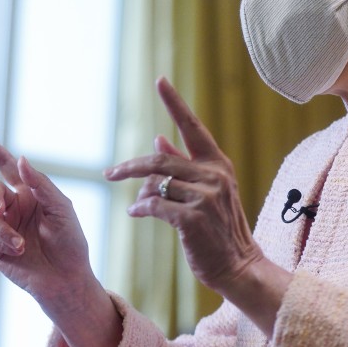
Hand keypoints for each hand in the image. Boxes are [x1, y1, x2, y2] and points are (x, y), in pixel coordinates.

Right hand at [0, 127, 122, 346]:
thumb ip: (41, 185)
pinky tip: (18, 252)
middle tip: (0, 208)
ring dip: (1, 228)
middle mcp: (12, 205)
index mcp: (28, 191)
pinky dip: (1, 242)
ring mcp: (1, 227)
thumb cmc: (70, 241)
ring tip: (21, 245)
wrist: (67, 278)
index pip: (4, 164)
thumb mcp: (62, 209)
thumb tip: (21, 159)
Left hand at [103, 77, 265, 294]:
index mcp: (218, 163)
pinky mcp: (193, 218)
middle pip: (159, 161)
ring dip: (139, 196)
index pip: (192, 126)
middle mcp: (214, 175)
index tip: (160, 81)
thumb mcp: (207, 192)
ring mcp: (205, 196)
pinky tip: (136, 213)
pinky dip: (140, 209)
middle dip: (129, 167)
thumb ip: (184, 165)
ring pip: (155, 184)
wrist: (238, 265)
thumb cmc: (219, 229)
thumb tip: (158, 140)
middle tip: (109, 173)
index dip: (175, 103)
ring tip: (135, 205)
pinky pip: (154, 206)